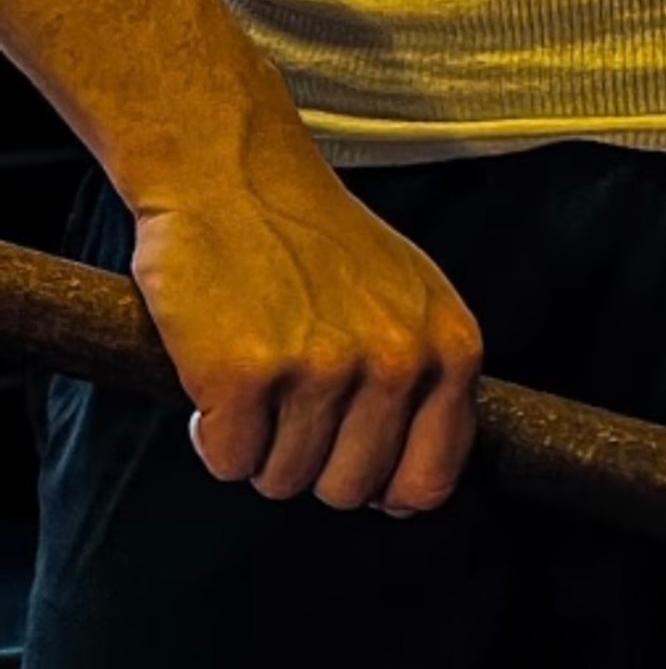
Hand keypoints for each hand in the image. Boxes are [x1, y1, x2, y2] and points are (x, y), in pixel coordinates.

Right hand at [130, 134, 484, 518]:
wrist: (233, 171)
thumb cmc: (316, 239)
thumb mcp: (409, 298)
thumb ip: (428, 385)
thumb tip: (415, 497)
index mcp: (449, 345)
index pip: (428, 481)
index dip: (380, 485)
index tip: (348, 454)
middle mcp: (397, 360)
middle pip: (348, 491)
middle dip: (309, 458)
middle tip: (290, 391)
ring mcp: (322, 367)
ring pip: (283, 481)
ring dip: (258, 441)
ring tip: (257, 367)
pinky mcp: (245, 374)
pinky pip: (228, 461)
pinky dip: (213, 431)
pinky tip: (217, 371)